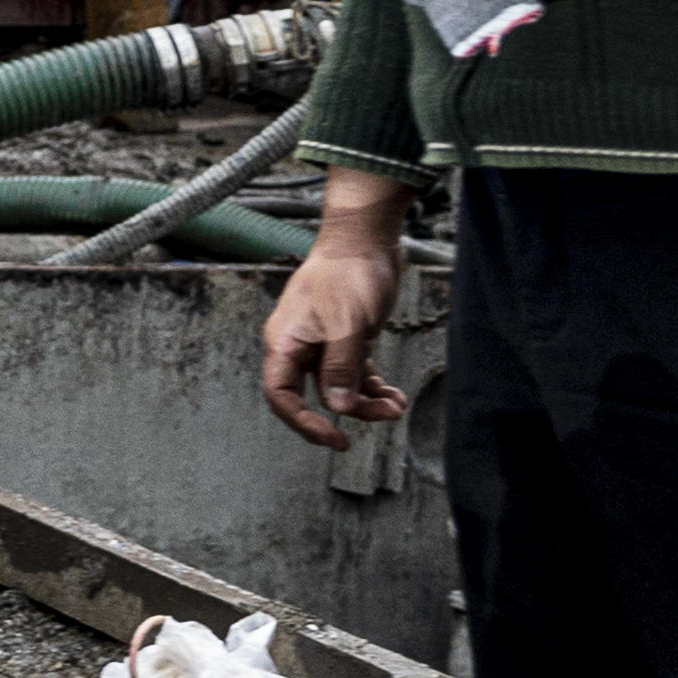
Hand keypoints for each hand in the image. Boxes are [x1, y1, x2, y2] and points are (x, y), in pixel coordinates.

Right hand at [259, 174, 414, 449]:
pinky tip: (394, 393)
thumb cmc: (348, 273)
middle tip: (378, 422)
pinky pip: (354, 374)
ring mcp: (322, 344)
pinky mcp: (345, 339)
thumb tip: (339, 409)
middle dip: (347, 412)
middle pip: (313, 395)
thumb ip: (340, 368)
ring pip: (338, 387)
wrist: (365, 240)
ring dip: (367, 401)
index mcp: (285, 342)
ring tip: (396, 406)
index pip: (280, 394)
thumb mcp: (346, 324)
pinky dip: (373, 386)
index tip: (332, 437)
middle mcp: (300, 347)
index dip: (302, 421)